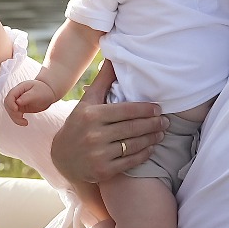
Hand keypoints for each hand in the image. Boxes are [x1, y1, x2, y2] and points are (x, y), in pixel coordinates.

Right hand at [3, 77, 57, 125]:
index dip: (11, 103)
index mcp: (20, 88)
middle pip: (8, 104)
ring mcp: (18, 102)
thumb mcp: (37, 93)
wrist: (49, 93)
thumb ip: (27, 97)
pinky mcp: (20, 108)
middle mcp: (17, 95)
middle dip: (12, 112)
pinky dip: (18, 120)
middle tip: (21, 117)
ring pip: (10, 111)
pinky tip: (25, 122)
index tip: (16, 109)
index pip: (10, 95)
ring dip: (15, 118)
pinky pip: (15, 115)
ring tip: (25, 122)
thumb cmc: (44, 90)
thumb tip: (17, 102)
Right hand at [49, 63, 165, 184]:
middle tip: (165, 121)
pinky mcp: (103, 171)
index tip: (158, 108)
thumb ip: (102, 81)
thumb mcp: (87, 102)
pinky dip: (143, 154)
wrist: (63, 158)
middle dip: (153, 124)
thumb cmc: (79, 124)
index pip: (126, 110)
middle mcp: (94, 135)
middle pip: (132, 128)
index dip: (145, 109)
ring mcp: (98, 155)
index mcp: (91, 115)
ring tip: (161, 133)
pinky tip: (151, 148)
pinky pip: (130, 161)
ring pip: (133, 145)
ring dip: (151, 139)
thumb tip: (113, 57)